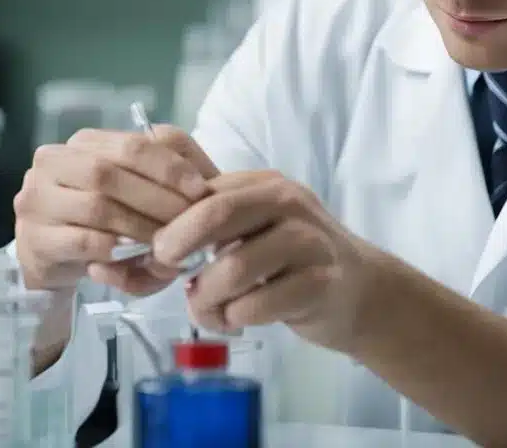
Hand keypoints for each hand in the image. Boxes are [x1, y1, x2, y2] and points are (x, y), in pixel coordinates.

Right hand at [14, 125, 218, 295]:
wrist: (59, 256)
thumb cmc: (110, 215)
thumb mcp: (139, 185)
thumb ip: (169, 171)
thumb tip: (202, 181)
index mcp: (83, 142)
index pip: (131, 145)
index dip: (169, 167)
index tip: (201, 190)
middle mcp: (53, 162)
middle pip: (110, 174)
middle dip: (157, 199)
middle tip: (189, 221)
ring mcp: (37, 200)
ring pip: (97, 208)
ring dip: (140, 227)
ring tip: (169, 242)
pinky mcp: (34, 238)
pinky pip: (82, 241)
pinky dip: (116, 249)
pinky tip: (138, 255)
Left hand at [153, 170, 381, 352]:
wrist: (361, 291)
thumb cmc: (292, 260)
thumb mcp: (253, 228)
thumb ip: (208, 221)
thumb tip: (145, 218)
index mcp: (266, 186)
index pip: (205, 190)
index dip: (169, 220)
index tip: (152, 250)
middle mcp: (290, 204)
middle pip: (217, 214)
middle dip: (179, 245)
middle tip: (167, 270)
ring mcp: (309, 243)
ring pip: (233, 268)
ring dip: (206, 297)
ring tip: (207, 309)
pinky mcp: (320, 284)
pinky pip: (256, 305)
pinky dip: (234, 318)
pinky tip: (236, 320)